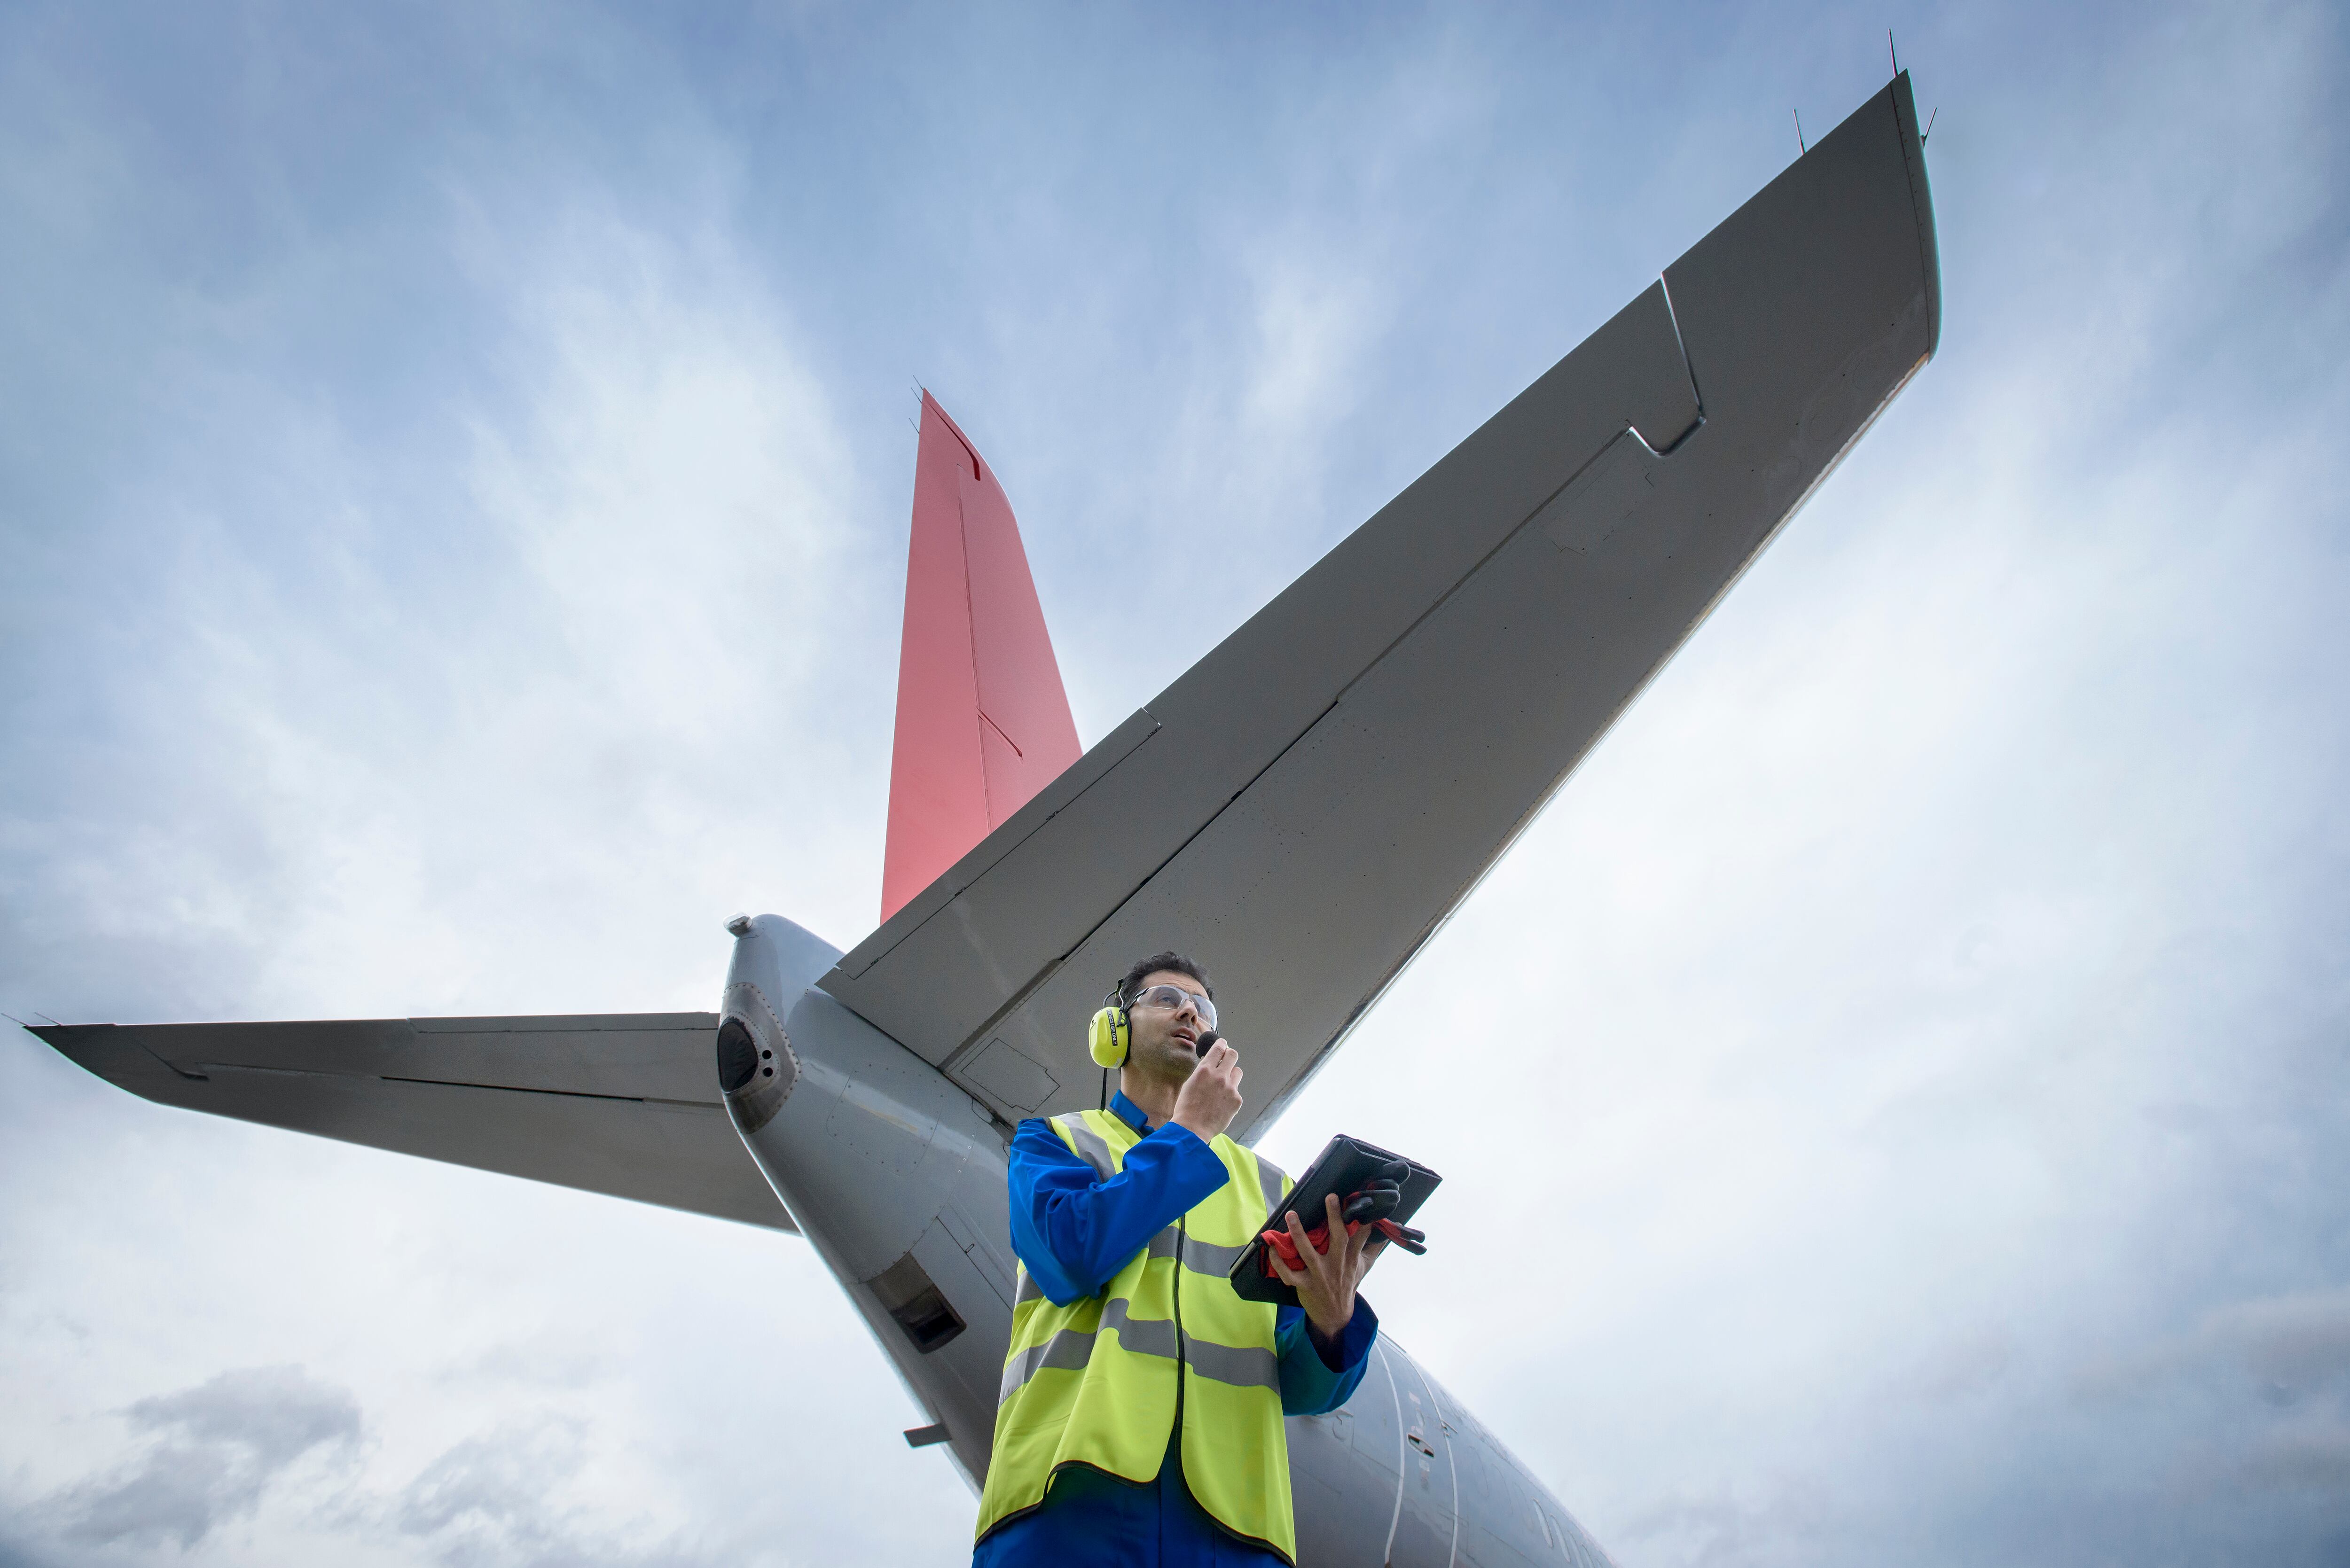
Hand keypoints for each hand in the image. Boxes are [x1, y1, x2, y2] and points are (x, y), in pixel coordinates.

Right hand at [1170, 1040, 1242, 1142]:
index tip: (1222, 1044)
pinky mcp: (1237, 1100)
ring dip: (1231, 1075)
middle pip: (1233, 1055)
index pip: (1218, 1048)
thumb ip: (1202, 1072)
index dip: (1222, 1044)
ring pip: (1237, 1072)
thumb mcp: (1190, 1083)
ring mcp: (1230, 1088)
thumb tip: (1210, 1064)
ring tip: (1223, 1086)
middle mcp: (1219, 1076)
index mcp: (1205, 1070)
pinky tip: (1222, 1103)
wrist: (1192, 1129)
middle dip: (1230, 1055)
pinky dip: (1231, 1094)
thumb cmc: (1186, 1108)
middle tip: (1227, 1059)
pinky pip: (1237, 1091)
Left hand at [1269, 1193, 1386, 1341]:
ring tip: (1291, 1215)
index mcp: (1351, 1258)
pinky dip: (1278, 1262)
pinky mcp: (1304, 1285)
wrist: (1335, 1314)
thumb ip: (1373, 1248)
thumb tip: (1386, 1230)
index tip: (1365, 1202)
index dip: (1364, 1220)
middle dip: (1335, 1218)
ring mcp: (1319, 1275)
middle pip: (1338, 1239)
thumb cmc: (1348, 1284)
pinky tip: (1271, 1248)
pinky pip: (1289, 1273)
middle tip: (1331, 1197)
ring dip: (1298, 1234)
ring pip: (1308, 1253)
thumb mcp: (1364, 1267)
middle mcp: (1336, 1264)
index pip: (1361, 1236)